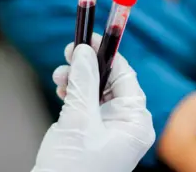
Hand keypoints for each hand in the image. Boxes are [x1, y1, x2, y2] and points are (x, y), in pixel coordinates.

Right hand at [32, 33, 155, 171]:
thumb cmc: (73, 169)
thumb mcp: (79, 120)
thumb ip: (83, 82)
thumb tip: (85, 50)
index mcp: (136, 121)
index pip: (126, 76)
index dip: (108, 54)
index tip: (90, 37)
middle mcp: (128, 124)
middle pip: (111, 82)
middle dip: (88, 67)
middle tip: (70, 51)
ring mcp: (112, 130)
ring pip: (97, 92)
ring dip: (78, 80)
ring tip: (59, 75)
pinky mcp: (96, 134)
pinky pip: (89, 105)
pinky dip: (75, 94)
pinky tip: (62, 88)